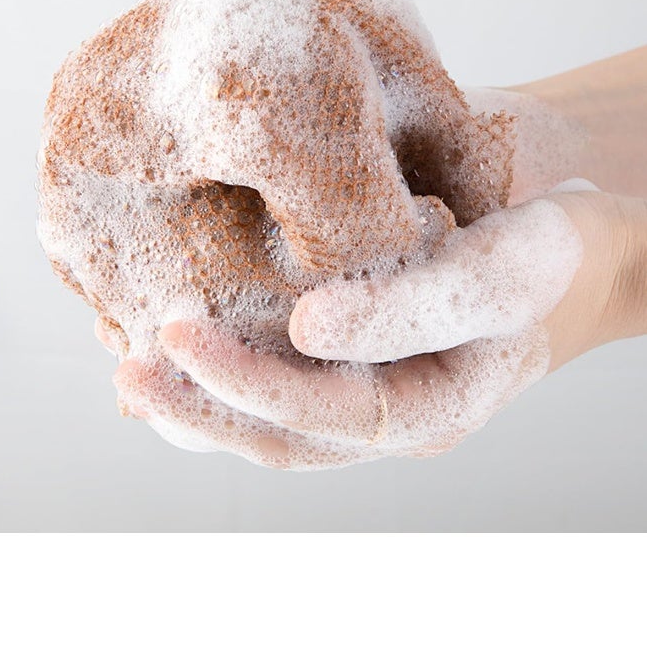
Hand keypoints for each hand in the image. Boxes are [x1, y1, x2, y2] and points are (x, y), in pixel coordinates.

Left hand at [103, 187, 645, 468]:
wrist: (542, 233)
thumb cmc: (534, 250)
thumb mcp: (500, 272)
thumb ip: (414, 305)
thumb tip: (305, 329)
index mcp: (435, 406)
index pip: (345, 415)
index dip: (266, 383)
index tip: (189, 334)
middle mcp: (388, 414)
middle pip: (290, 437)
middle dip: (208, 405)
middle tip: (135, 367)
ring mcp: (359, 388)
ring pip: (267, 422)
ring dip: (196, 401)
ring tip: (129, 367)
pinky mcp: (334, 357)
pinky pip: (266, 382)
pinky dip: (210, 372)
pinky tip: (157, 344)